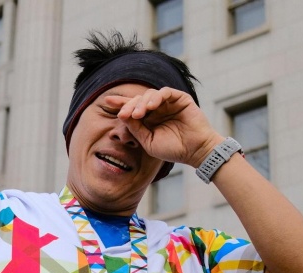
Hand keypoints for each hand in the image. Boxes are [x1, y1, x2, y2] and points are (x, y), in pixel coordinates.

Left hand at [106, 87, 222, 168]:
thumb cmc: (174, 150)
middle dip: (129, 105)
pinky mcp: (180, 99)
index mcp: (150, 119)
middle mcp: (158, 109)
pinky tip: (151, 106)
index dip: (120, 103)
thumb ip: (136, 129)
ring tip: (138, 114)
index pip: (132, 107)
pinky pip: (165, 92)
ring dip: (141, 102)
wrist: (196, 152)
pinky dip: (156, 97)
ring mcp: (169, 103)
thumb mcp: (148, 142)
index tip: (106, 101)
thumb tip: (122, 116)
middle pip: (138, 99)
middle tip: (124, 114)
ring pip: (150, 94)